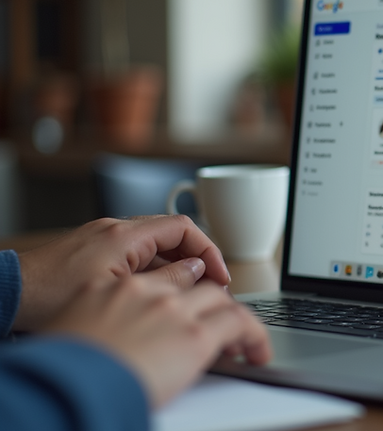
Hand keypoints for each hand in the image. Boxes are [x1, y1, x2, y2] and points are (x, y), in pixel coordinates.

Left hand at [15, 215, 230, 330]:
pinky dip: (155, 268)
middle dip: (197, 258)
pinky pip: (137, 252)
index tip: (220, 275)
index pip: (185, 228)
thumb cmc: (51, 296)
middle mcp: (116, 229)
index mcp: (125, 234)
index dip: (209, 250)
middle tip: (211, 285)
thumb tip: (196, 271)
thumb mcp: (119, 290)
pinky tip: (156, 291)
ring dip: (177, 264)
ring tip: (188, 292)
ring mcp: (103, 238)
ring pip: (156, 244)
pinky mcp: (94, 251)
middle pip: (173, 234)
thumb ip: (164, 279)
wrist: (7, 294)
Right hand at [43, 273, 271, 407]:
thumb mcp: (67, 335)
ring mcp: (171, 310)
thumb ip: (97, 328)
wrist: (61, 387)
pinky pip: (238, 322)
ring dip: (233, 316)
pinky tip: (257, 350)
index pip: (158, 279)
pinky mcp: (194, 335)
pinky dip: (253, 334)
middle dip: (211, 300)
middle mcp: (144, 292)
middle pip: (192, 282)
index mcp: (108, 288)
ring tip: (244, 340)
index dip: (179, 290)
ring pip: (218, 298)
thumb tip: (107, 345)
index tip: (187, 306)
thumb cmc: (56, 374)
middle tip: (222, 322)